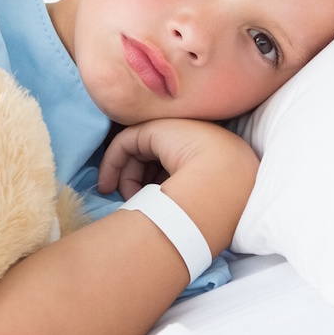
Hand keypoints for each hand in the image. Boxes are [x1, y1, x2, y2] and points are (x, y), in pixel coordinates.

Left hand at [97, 119, 258, 253]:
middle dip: (136, 183)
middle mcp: (195, 141)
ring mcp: (177, 131)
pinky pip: (125, 143)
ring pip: (139, 153)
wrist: (226, 185)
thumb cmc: (217, 204)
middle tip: (128, 204)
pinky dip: (112, 163)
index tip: (141, 206)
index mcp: (213, 159)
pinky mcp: (156, 127)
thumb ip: (179, 196)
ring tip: (124, 200)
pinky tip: (107, 185)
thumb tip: (150, 204)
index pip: (176, 171)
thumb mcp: (196, 202)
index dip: (155, 188)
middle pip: (155, 161)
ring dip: (125, 178)